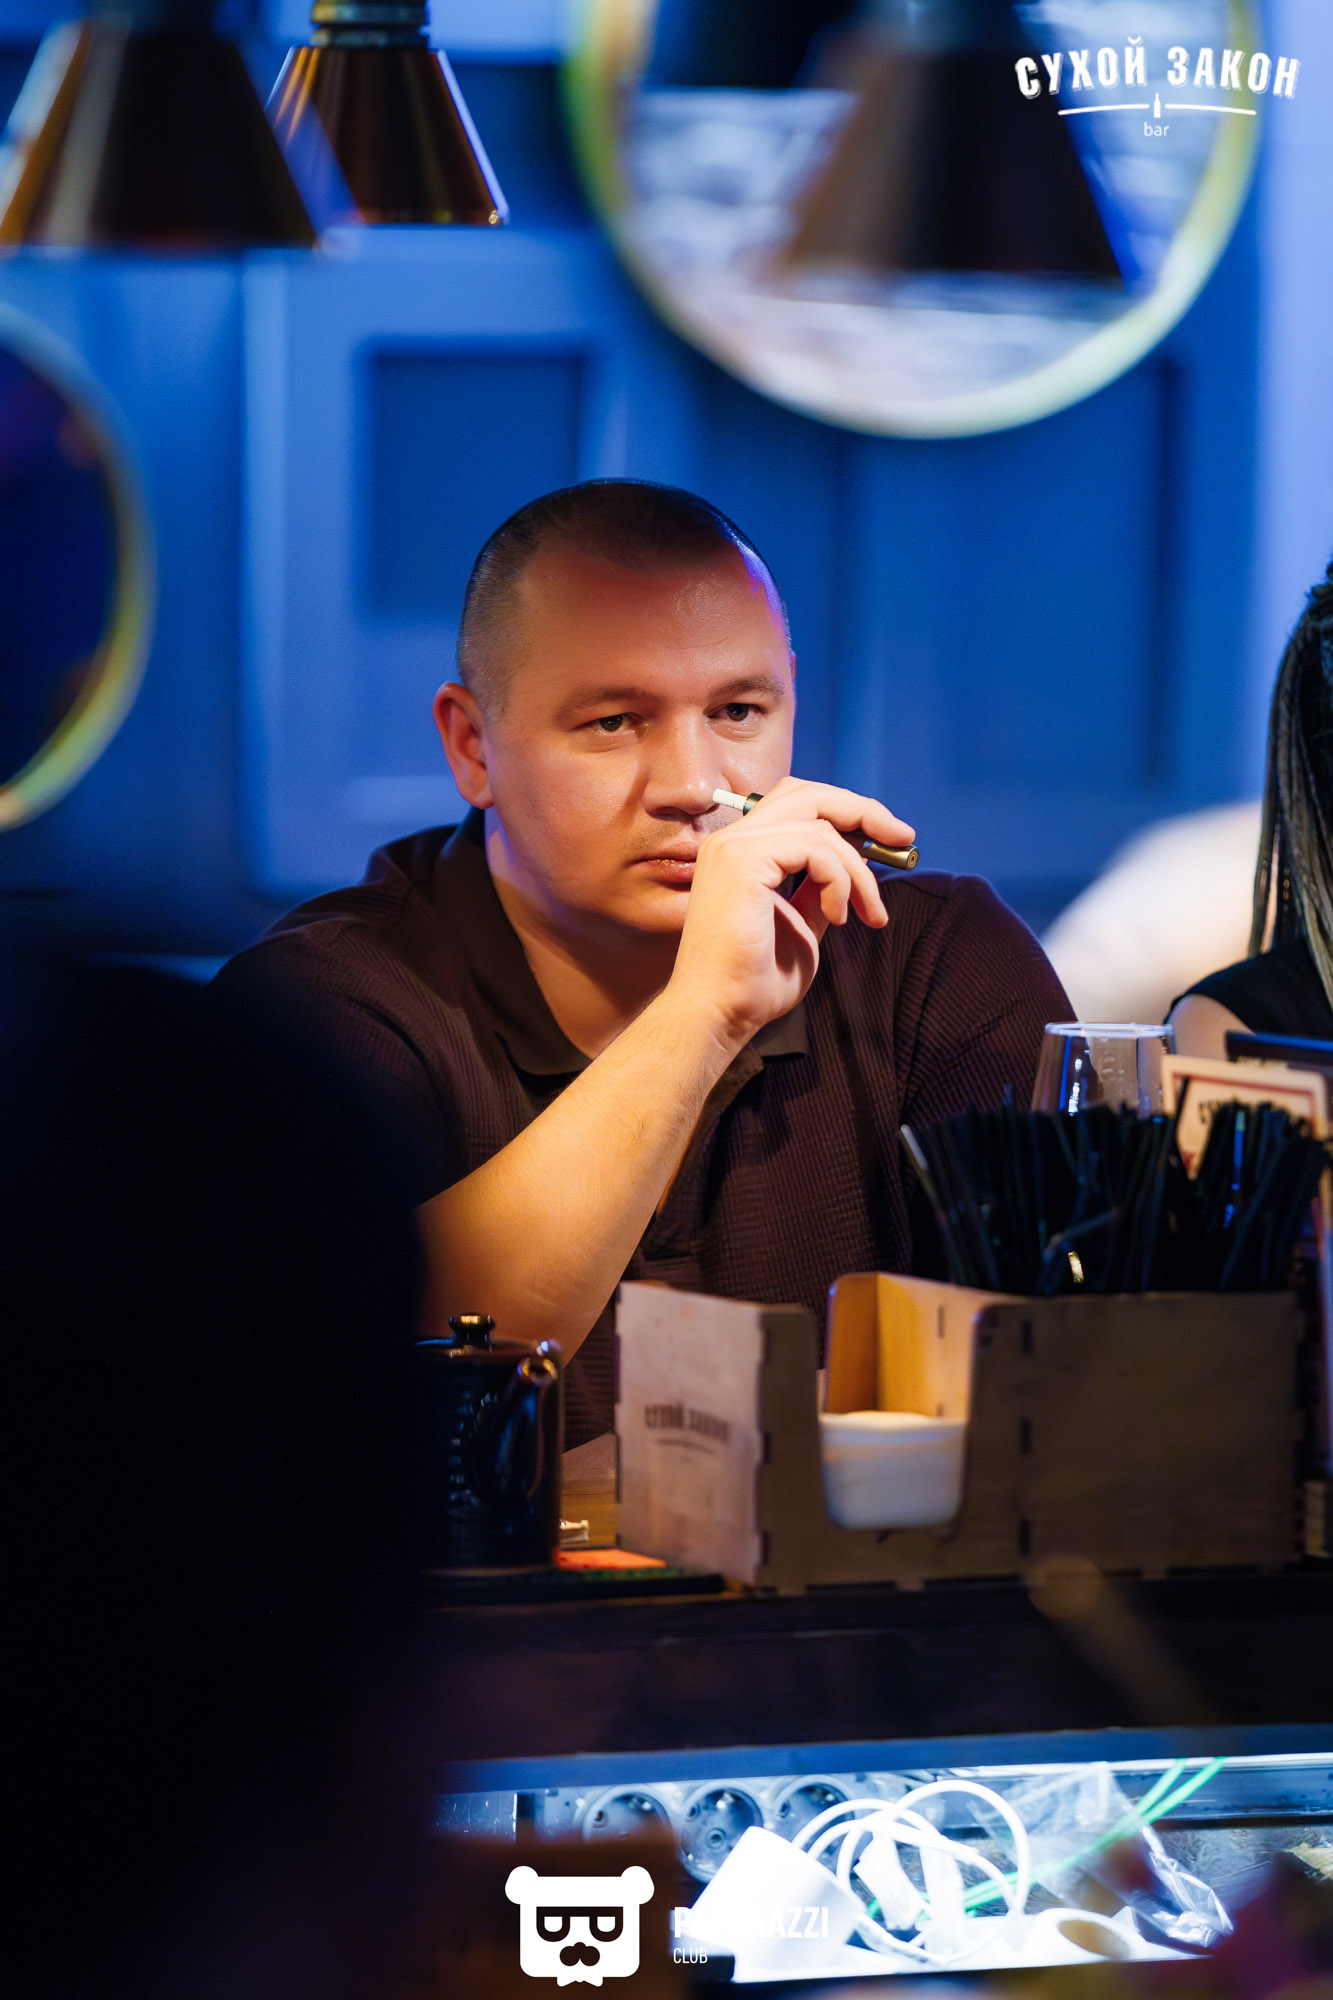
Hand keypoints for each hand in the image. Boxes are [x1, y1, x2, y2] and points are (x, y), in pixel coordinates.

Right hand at [667, 777, 915, 1048]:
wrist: (719, 1012)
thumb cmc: (752, 981)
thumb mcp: (801, 923)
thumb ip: (818, 889)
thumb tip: (853, 869)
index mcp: (740, 850)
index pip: (798, 803)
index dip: (846, 812)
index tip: (887, 838)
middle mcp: (732, 839)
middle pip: (810, 794)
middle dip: (864, 812)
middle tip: (903, 839)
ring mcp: (734, 846)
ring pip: (821, 826)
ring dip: (858, 872)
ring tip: (866, 913)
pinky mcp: (743, 860)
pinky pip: (815, 848)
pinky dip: (839, 881)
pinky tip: (838, 917)